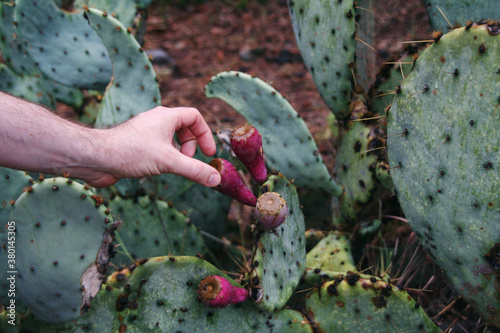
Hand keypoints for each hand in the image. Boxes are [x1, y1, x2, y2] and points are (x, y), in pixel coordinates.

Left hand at [83, 106, 221, 187]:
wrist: (96, 158)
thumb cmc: (130, 152)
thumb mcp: (169, 162)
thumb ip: (195, 170)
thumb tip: (216, 178)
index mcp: (166, 116)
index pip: (194, 117)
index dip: (205, 134)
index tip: (208, 153)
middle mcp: (156, 121)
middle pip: (184, 128)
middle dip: (191, 146)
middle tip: (188, 162)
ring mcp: (146, 133)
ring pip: (171, 140)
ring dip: (178, 154)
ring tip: (174, 167)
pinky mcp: (137, 146)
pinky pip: (159, 149)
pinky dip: (165, 158)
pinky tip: (158, 171)